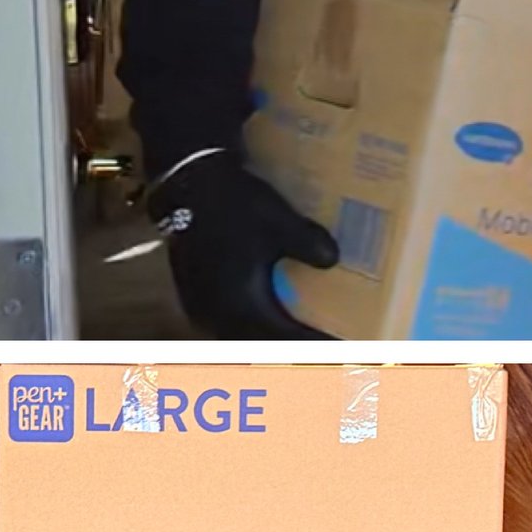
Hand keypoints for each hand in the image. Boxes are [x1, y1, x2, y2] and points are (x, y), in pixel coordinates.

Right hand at [148, 150, 338, 337]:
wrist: (189, 184)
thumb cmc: (234, 205)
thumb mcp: (280, 221)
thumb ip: (310, 244)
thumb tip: (333, 260)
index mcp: (241, 307)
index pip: (287, 340)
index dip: (316, 345)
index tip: (342, 346)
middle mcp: (218, 318)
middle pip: (264, 346)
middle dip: (294, 346)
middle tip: (325, 341)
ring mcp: (202, 312)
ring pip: (244, 338)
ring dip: (271, 338)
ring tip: (299, 332)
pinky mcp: (195, 301)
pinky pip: (229, 326)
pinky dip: (252, 326)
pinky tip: (268, 314)